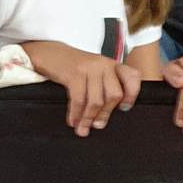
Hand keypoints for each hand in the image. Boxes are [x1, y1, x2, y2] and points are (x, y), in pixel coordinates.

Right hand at [24, 42, 140, 136]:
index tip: (124, 108)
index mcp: (112, 65)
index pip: (132, 77)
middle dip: (105, 114)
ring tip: (82, 129)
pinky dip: (76, 114)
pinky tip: (73, 121)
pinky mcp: (74, 73)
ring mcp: (90, 67)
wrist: (49, 53)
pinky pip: (79, 99)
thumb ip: (105, 86)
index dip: (131, 94)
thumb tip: (106, 114)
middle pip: (114, 95)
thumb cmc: (72, 66)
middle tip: (97, 125)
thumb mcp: (94, 72)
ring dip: (88, 119)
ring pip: (96, 100)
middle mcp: (104, 64)